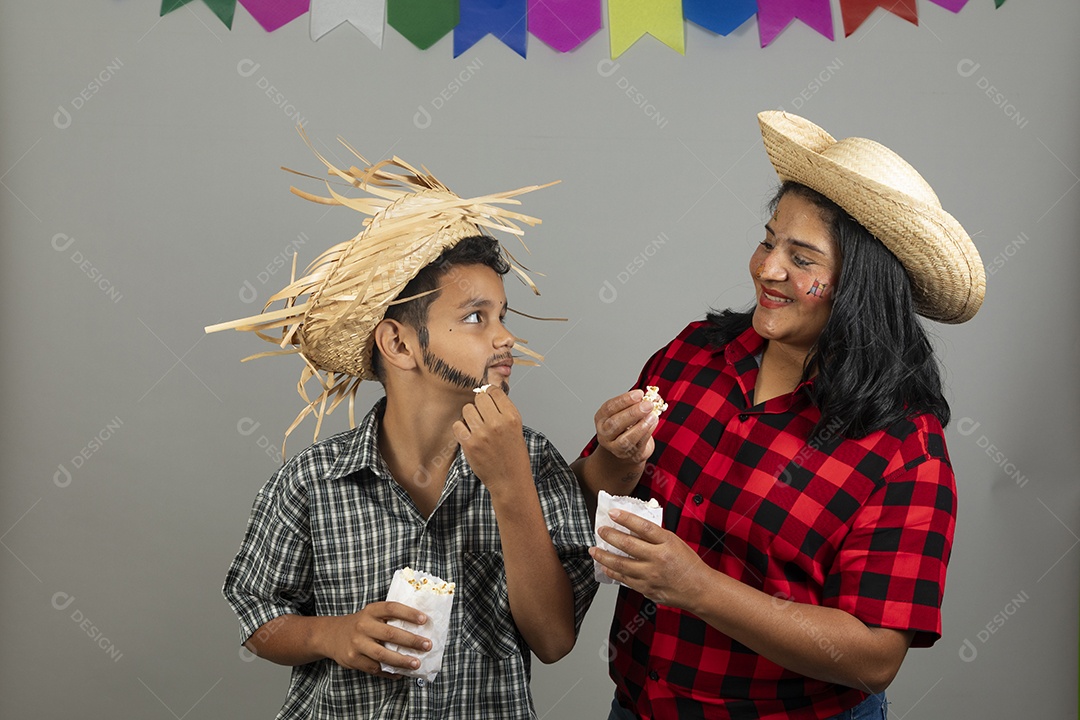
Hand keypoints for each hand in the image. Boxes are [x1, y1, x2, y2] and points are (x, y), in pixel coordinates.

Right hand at [319, 602, 430, 676]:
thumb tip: (420, 629)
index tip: (424, 619)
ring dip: (401, 660)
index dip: (409, 613)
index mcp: (371, 610)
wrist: (331, 635)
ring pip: (382, 654)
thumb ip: (390, 619)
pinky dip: (389, 672)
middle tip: (427, 645)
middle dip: (411, 640)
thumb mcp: (371, 615)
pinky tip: (400, 674)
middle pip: (390, 633)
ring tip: (416, 664)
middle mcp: (363, 625)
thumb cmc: (361, 624)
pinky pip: (374, 668)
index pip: (392, 608)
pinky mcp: (353, 659)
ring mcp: (357, 643)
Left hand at [454, 387, 530, 494]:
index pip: (494, 391)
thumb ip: (503, 410)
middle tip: (483, 415)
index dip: (490, 393)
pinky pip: (458, 425)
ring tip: (477, 427)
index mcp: (512, 417)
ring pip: (467, 409)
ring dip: (470, 416)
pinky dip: (462, 429)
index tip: (488, 398)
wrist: (510, 480)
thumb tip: (486, 392)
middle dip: (480, 404)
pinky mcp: (469, 444)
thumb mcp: (516, 428)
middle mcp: (497, 423)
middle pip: (479, 397)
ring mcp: (482, 434)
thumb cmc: (513, 455)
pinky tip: (470, 435)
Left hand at [590, 509, 705, 610]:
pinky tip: (605, 567)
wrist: (699, 589)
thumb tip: (633, 527)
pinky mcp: (646, 589)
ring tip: (594, 550)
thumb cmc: (688, 564)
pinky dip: (613, 573)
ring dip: (604, 556)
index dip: (625, 518)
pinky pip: (624, 580)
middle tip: (600, 530)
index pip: (642, 526)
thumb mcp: (675, 542)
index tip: (613, 513)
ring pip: (621, 564)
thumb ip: (655, 536)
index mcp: (667, 543)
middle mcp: (658, 558)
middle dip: (609, 536)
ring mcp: (651, 575)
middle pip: (627, 545)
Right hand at [594, 390, 656, 465]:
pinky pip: (638, 444)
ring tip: (653, 415)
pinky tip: (654, 422)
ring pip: (626, 439)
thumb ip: (637, 404)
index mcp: (601, 418)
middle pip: (615, 423)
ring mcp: (615, 447)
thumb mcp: (626, 412)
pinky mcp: (629, 455)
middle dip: (633, 413)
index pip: (609, 408)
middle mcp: (604, 434)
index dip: (624, 400)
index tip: (639, 394)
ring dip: (641, 426)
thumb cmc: (626, 426)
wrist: (626, 449)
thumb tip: (655, 396)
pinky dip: (648, 432)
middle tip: (648, 404)